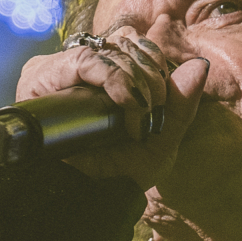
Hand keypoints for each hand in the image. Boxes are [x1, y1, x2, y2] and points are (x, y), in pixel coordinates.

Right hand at [16, 28, 209, 189]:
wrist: (86, 198)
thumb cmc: (120, 173)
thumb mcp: (162, 140)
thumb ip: (182, 104)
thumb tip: (200, 64)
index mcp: (108, 77)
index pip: (134, 43)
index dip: (155, 58)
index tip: (163, 95)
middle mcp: (82, 70)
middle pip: (124, 43)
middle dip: (150, 73)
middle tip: (152, 109)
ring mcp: (60, 72)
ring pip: (109, 50)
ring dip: (135, 78)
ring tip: (140, 113)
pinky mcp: (41, 78)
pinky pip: (86, 61)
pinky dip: (115, 78)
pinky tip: (126, 103)